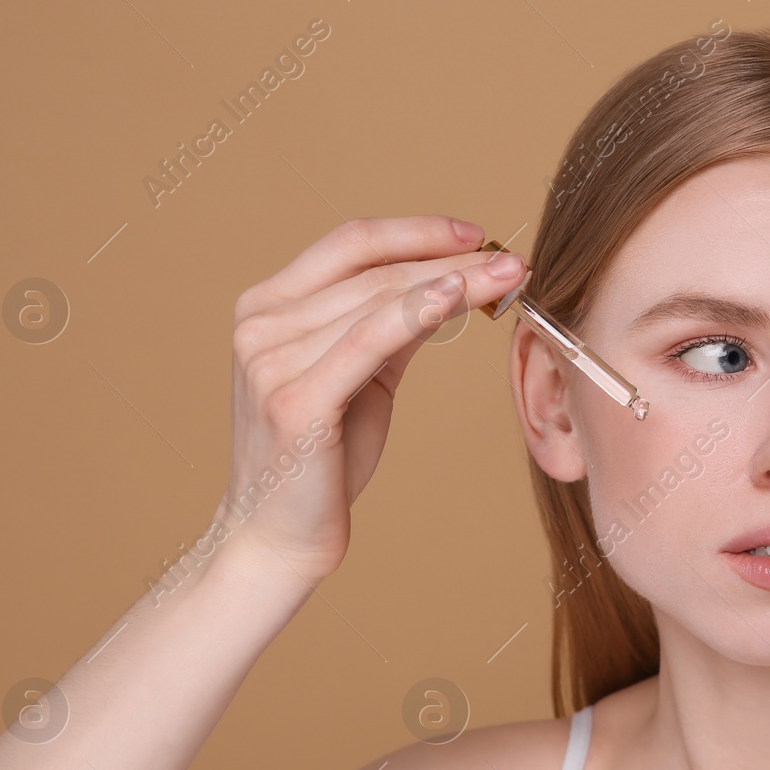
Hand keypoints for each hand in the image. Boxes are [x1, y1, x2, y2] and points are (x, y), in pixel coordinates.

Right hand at [214, 215, 525, 585]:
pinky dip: (418, 311)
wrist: (280, 538)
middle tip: (509, 258)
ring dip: (453, 280)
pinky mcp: (295, 399)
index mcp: (266, 307)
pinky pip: (369, 339)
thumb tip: (447, 283)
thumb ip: (389, 327)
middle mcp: (260, 324)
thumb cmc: (323, 462)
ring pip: (379, 298)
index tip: (475, 235)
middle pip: (372, 268)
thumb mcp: (360, 378)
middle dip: (449, 256)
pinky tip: (459, 296)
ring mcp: (271, 360)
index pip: (350, 244)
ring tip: (507, 277)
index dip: (417, 231)